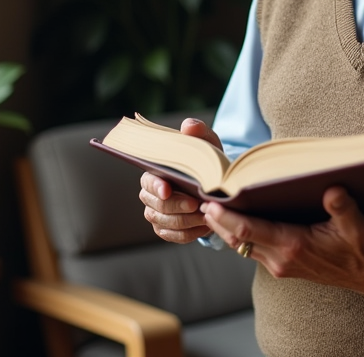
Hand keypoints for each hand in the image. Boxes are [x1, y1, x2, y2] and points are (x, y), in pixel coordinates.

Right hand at [140, 118, 223, 243]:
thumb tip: (188, 126)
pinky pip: (174, 236)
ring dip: (186, 221)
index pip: (148, 181)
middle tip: (198, 204)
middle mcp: (151, 195)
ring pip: (165, 223)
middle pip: (157, 206)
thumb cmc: (206, 161)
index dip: (156, 187)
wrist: (215, 184)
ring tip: (206, 216)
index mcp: (154, 172)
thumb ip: (198, 132)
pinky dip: (190, 233)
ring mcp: (157, 214)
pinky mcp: (167, 229)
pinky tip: (205, 227)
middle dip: (178, 206)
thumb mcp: (206, 143)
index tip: (167, 189)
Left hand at [203, 186, 363, 294]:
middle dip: (217, 221)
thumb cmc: (362, 249)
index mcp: (294, 246)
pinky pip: (252, 249)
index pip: (249, 231)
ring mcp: (280, 264)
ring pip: (242, 246)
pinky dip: (239, 235)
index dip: (226, 218)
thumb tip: (333, 190)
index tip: (209, 203)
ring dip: (225, 229)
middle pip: (237, 239)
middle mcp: (281, 258)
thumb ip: (343, 209)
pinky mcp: (282, 265)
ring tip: (210, 207)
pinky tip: (235, 219)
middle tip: (198, 199)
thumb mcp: (357, 227)